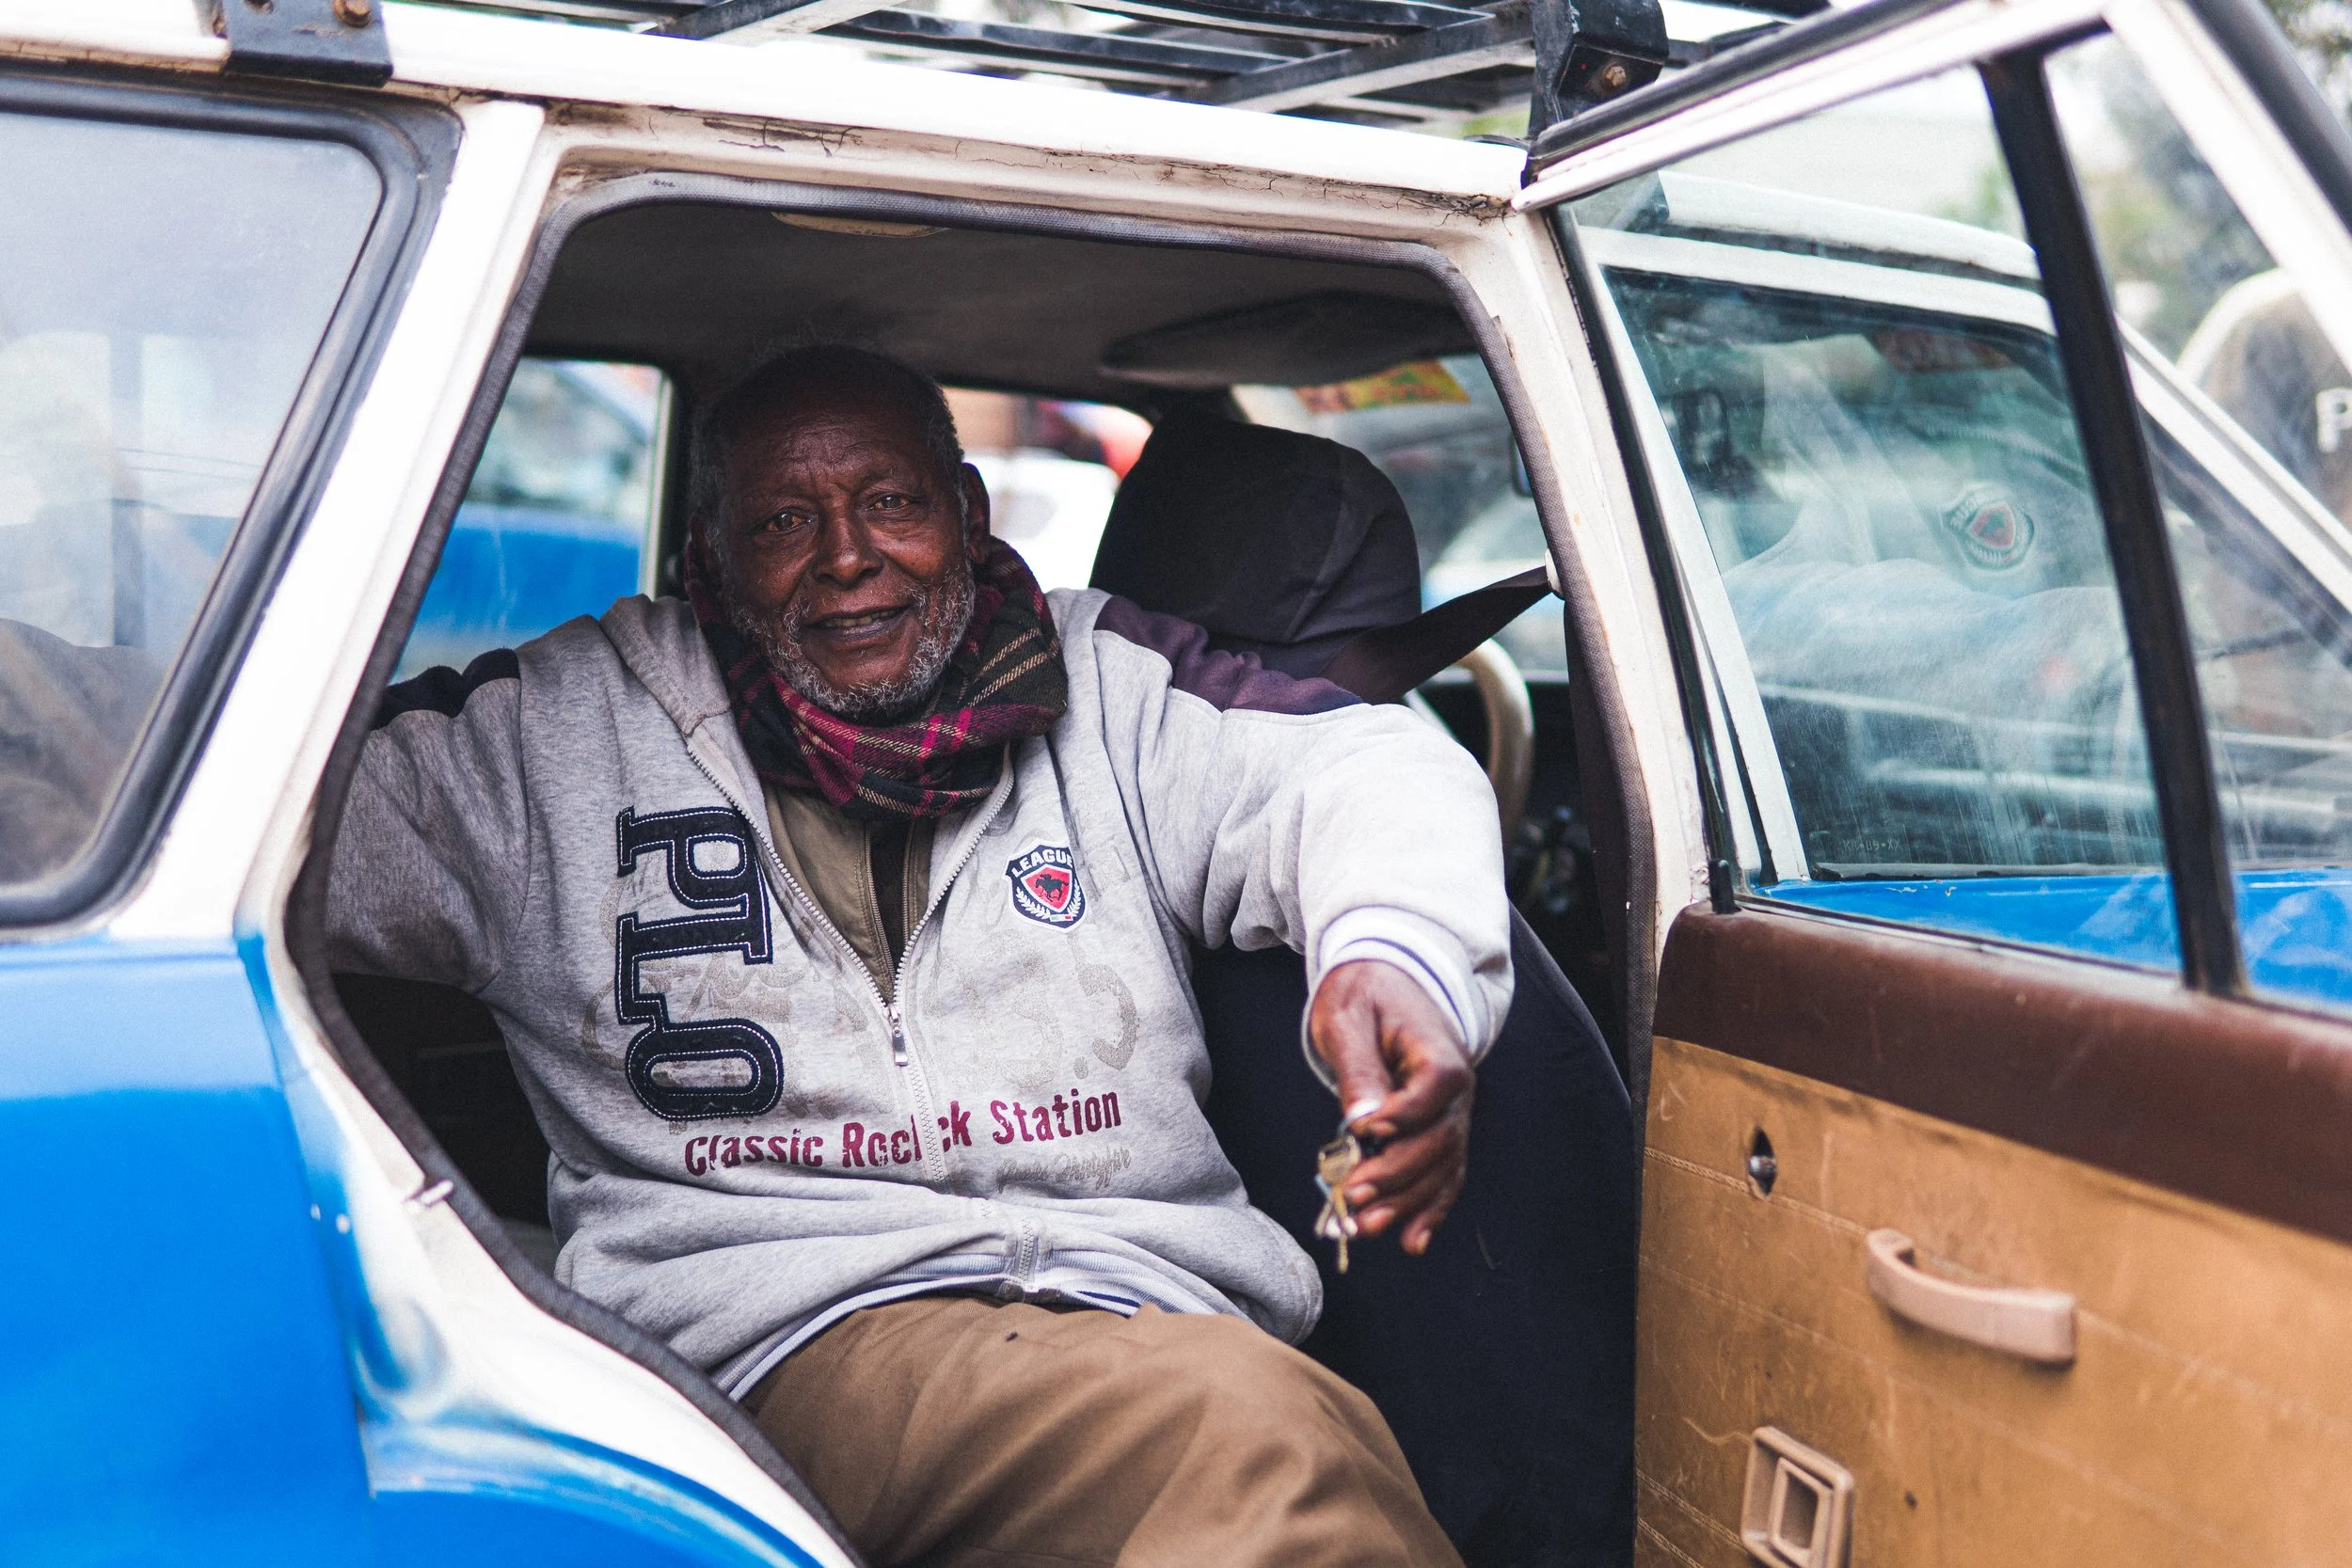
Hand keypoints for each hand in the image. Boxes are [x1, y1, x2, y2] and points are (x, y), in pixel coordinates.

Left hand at [1305, 959, 1473, 1255]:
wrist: (1387, 987)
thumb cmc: (1363, 998)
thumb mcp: (1349, 1018)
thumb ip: (1358, 1067)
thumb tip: (1361, 1120)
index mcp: (1439, 1053)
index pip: (1432, 1090)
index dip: (1402, 1116)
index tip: (1363, 1132)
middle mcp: (1457, 1093)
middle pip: (1437, 1140)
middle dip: (1395, 1173)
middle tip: (1352, 1194)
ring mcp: (1452, 1118)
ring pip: (1440, 1169)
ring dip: (1407, 1203)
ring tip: (1367, 1228)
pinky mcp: (1439, 1137)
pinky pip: (1443, 1178)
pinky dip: (1429, 1211)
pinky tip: (1410, 1243)